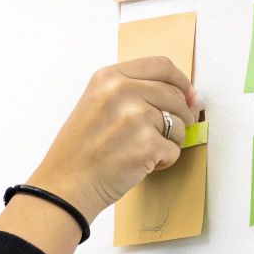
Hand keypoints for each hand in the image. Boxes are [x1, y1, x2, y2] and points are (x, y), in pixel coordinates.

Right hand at [23, 57, 199, 220]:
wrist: (65, 186)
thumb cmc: (79, 152)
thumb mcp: (95, 105)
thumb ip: (131, 92)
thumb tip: (182, 95)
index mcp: (108, 78)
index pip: (161, 67)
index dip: (181, 82)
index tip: (187, 95)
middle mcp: (122, 92)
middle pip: (175, 96)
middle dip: (180, 116)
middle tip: (168, 134)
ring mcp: (136, 118)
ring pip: (179, 124)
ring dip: (171, 141)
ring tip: (145, 152)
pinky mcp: (146, 145)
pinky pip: (174, 150)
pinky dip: (163, 161)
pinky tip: (141, 165)